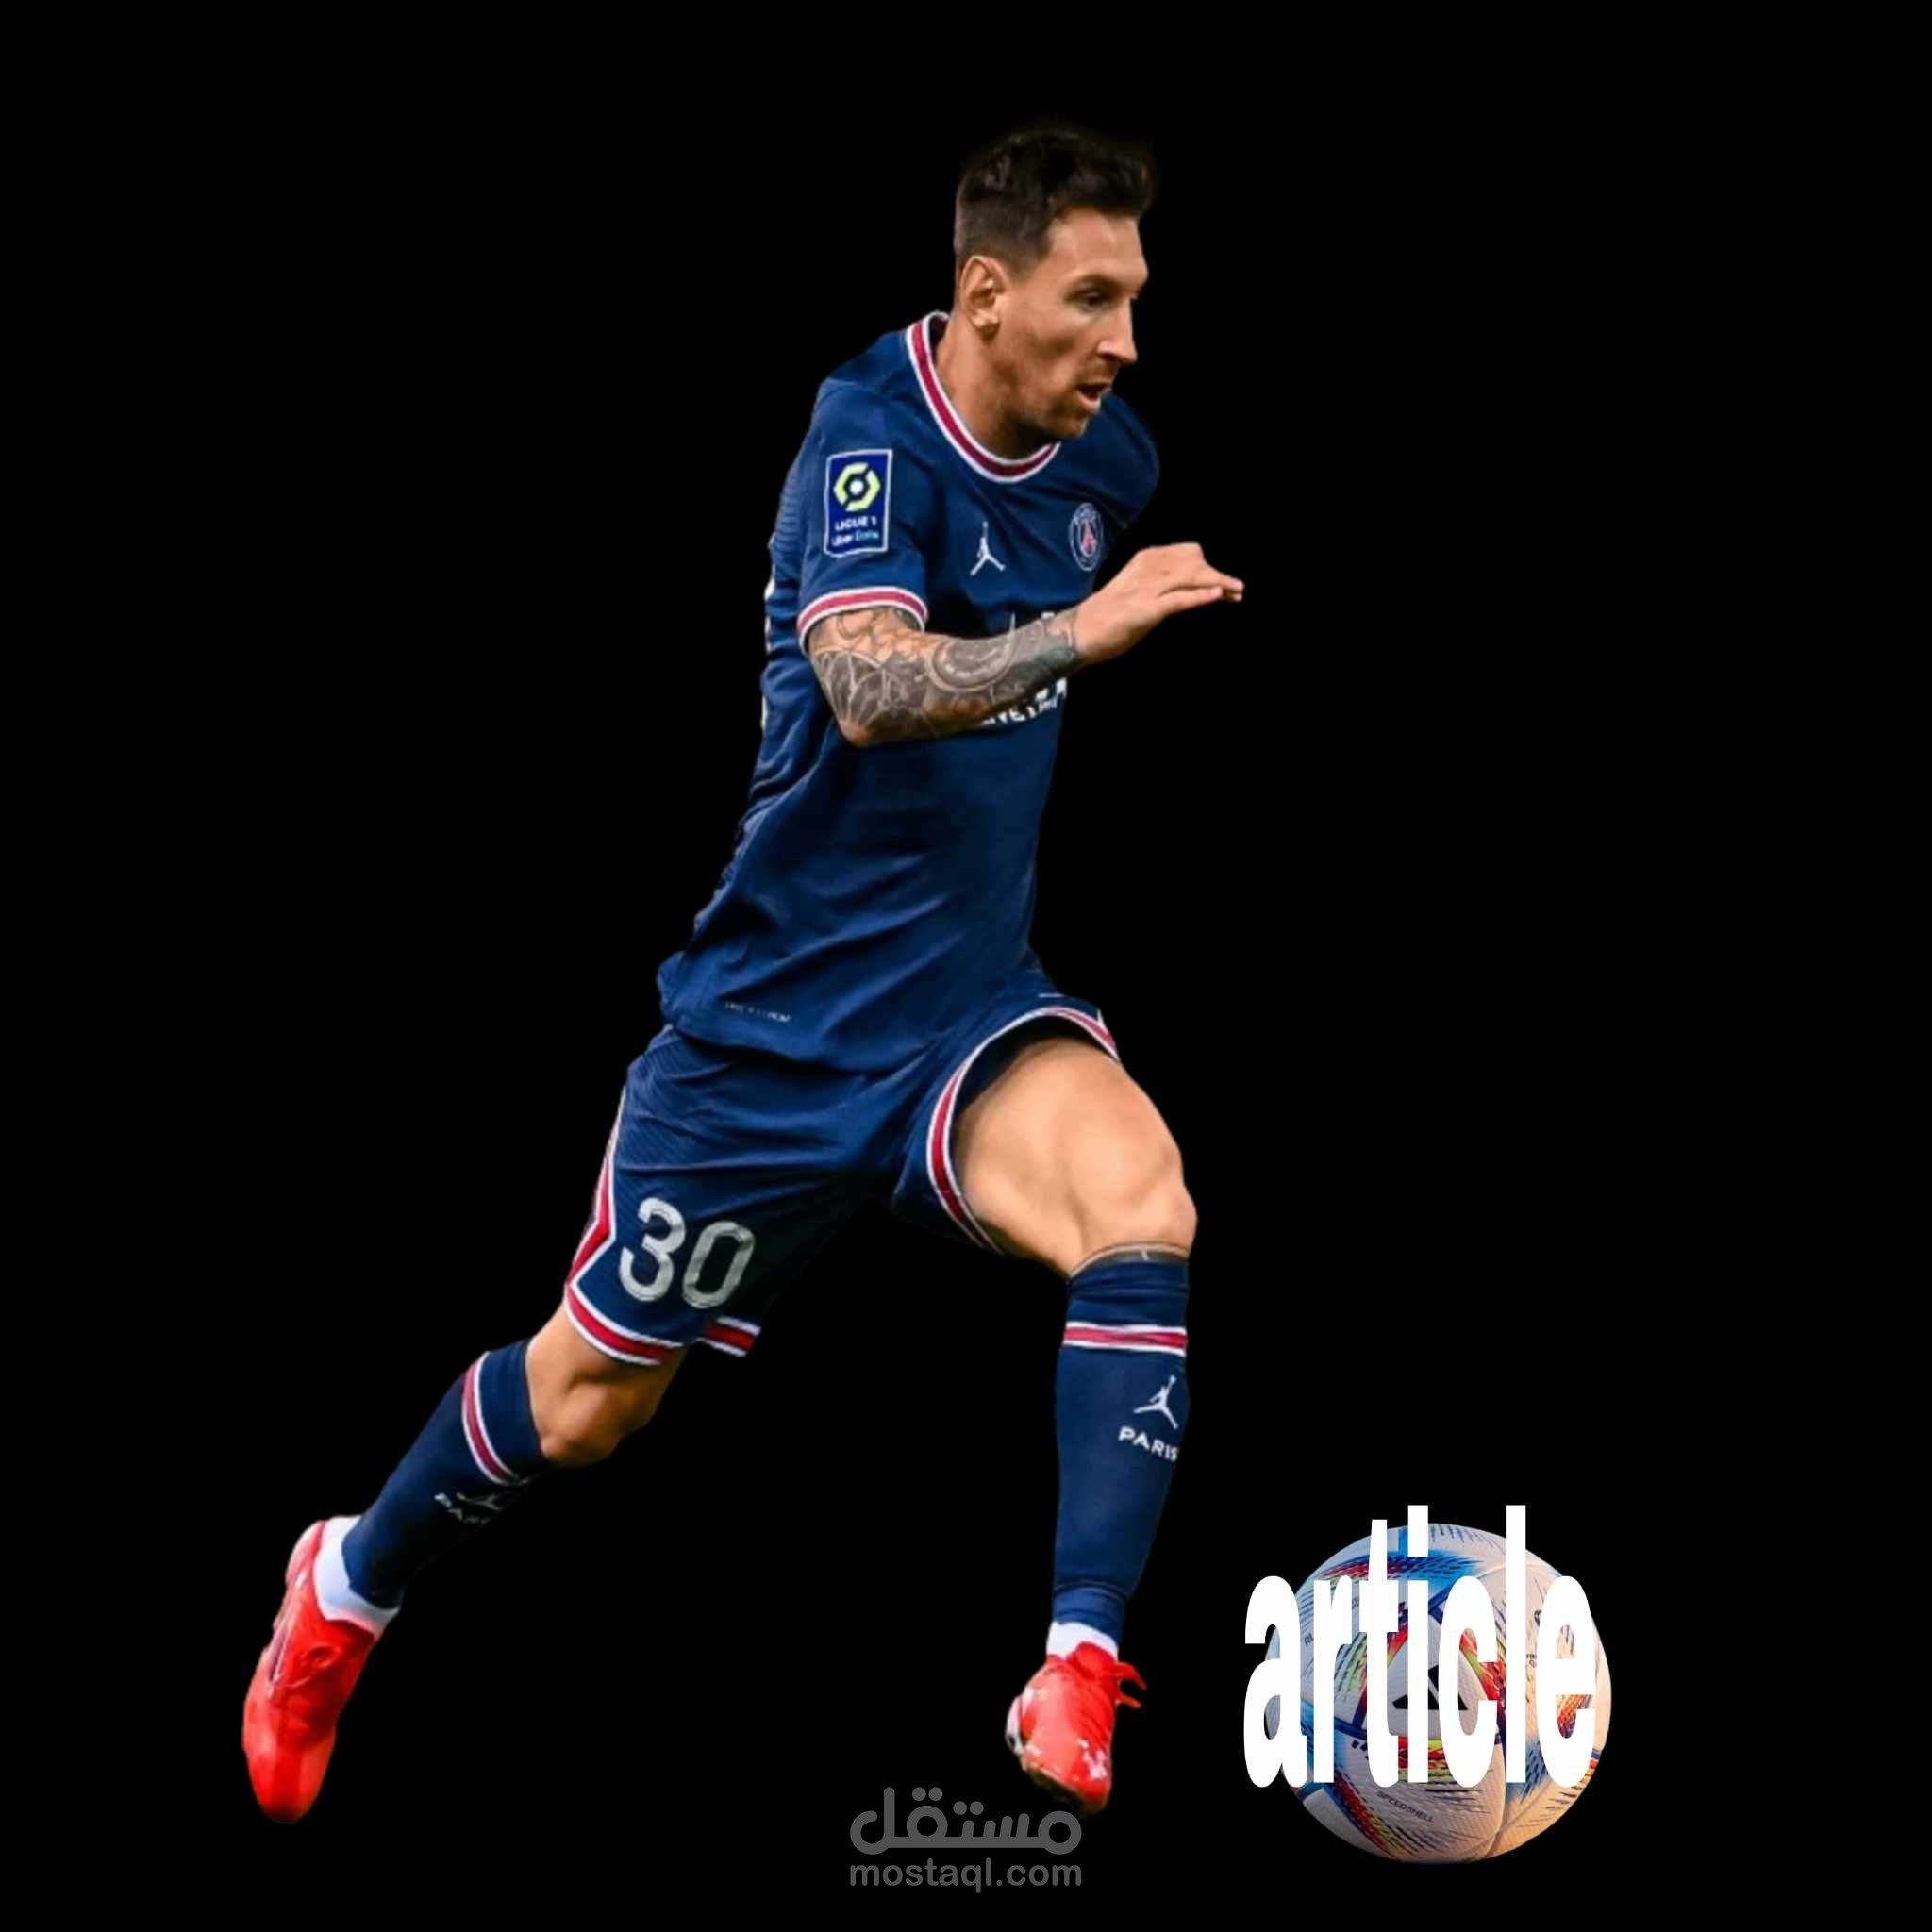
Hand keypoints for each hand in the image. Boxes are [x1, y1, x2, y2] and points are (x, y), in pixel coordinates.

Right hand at [1070, 544, 1243, 666]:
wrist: (1079, 633)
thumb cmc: (1107, 616)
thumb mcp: (1136, 588)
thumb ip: (1159, 582)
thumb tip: (1187, 585)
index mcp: (1145, 559)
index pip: (1187, 553)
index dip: (1209, 565)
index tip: (1223, 581)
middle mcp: (1148, 568)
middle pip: (1195, 563)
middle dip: (1219, 575)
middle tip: (1237, 590)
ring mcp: (1147, 588)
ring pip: (1192, 578)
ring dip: (1218, 584)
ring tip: (1236, 593)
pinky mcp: (1146, 610)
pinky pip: (1179, 599)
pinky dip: (1200, 596)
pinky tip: (1216, 596)